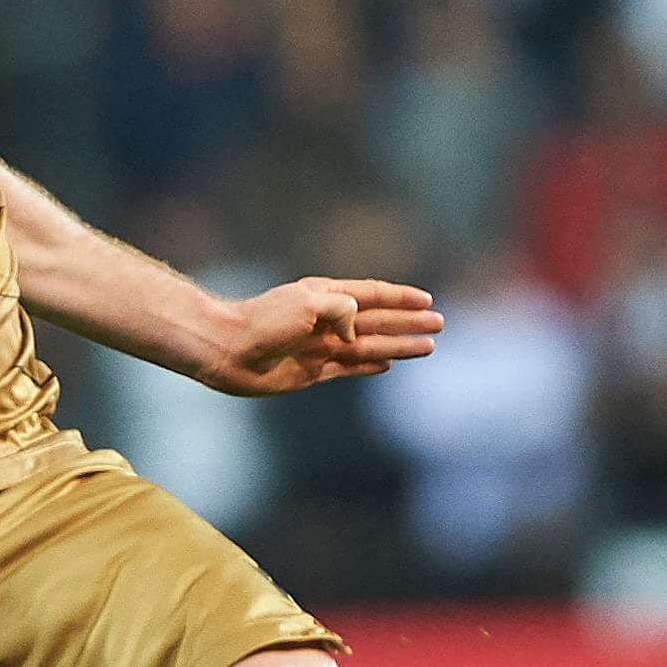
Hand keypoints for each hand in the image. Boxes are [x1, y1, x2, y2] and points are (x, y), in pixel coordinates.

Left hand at [201, 277, 443, 395]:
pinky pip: (349, 368)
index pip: (373, 295)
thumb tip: (359, 334)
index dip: (401, 299)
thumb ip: (342, 311)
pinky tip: (387, 363)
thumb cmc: (263, 321)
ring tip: (427, 346)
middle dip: (408, 323)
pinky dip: (369, 366)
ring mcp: (320, 346)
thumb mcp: (307, 304)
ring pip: (370, 345)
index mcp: (326, 296)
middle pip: (378, 321)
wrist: (227, 350)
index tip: (427, 300)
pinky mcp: (311, 371)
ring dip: (399, 345)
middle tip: (439, 324)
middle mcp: (327, 320)